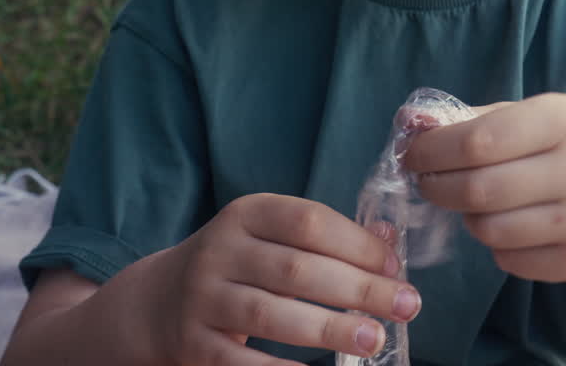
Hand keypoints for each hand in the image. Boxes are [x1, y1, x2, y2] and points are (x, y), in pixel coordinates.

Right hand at [127, 194, 421, 364]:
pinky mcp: (194, 343)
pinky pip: (241, 361)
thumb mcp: (272, 237)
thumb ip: (327, 237)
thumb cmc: (241, 265)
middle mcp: (220, 251)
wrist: (159, 300)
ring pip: (270, 314)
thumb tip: (389, 244)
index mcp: (247, 214)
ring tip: (373, 339)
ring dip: (329, 329)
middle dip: (359, 290)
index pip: (308, 221)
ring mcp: (202, 298)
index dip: (357, 244)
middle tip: (406, 307)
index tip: (395, 268)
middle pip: (297, 270)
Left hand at [403, 94, 565, 282]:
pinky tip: (510, 226)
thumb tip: (410, 122)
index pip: (479, 140)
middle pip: (478, 190)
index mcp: (565, 121)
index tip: (412, 154)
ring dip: (468, 217)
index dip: (433, 151)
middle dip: (438, 187)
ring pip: (489, 230)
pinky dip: (496, 245)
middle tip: (428, 182)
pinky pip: (508, 260)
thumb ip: (476, 119)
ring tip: (477, 203)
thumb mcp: (539, 116)